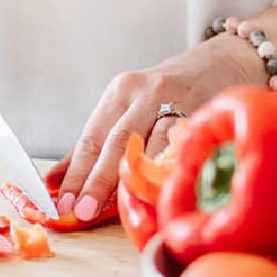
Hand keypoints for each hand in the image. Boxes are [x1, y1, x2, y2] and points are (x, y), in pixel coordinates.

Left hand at [54, 34, 259, 221]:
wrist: (223, 64)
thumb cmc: (167, 96)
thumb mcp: (127, 109)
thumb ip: (93, 147)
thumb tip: (53, 183)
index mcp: (121, 92)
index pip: (92, 138)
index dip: (76, 173)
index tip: (63, 203)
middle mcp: (147, 93)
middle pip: (118, 142)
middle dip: (98, 181)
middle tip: (83, 211)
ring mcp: (179, 103)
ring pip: (152, 147)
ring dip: (136, 181)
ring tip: (123, 209)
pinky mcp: (205, 115)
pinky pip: (184, 149)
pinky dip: (171, 173)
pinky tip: (162, 193)